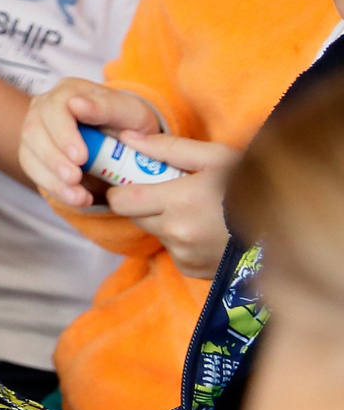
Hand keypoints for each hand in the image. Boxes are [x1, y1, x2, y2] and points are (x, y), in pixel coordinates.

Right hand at [18, 79, 160, 209]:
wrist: (122, 140)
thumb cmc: (128, 122)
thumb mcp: (130, 112)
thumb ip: (106, 107)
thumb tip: (76, 104)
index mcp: (68, 92)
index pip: (56, 108)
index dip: (63, 133)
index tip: (80, 157)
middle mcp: (44, 108)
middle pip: (34, 131)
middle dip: (54, 159)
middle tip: (75, 178)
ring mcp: (35, 130)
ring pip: (29, 153)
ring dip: (52, 178)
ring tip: (78, 196)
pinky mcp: (33, 153)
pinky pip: (34, 171)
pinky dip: (54, 188)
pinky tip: (75, 198)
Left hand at [106, 132, 239, 277]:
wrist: (289, 228)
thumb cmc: (252, 186)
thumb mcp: (215, 157)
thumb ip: (167, 147)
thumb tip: (125, 138)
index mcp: (179, 202)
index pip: (121, 201)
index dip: (123, 189)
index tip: (136, 180)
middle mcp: (177, 233)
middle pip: (135, 216)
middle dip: (147, 203)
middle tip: (173, 192)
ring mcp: (184, 256)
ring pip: (156, 233)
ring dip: (167, 222)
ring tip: (199, 211)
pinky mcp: (192, 270)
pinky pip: (173, 251)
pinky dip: (182, 241)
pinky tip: (206, 231)